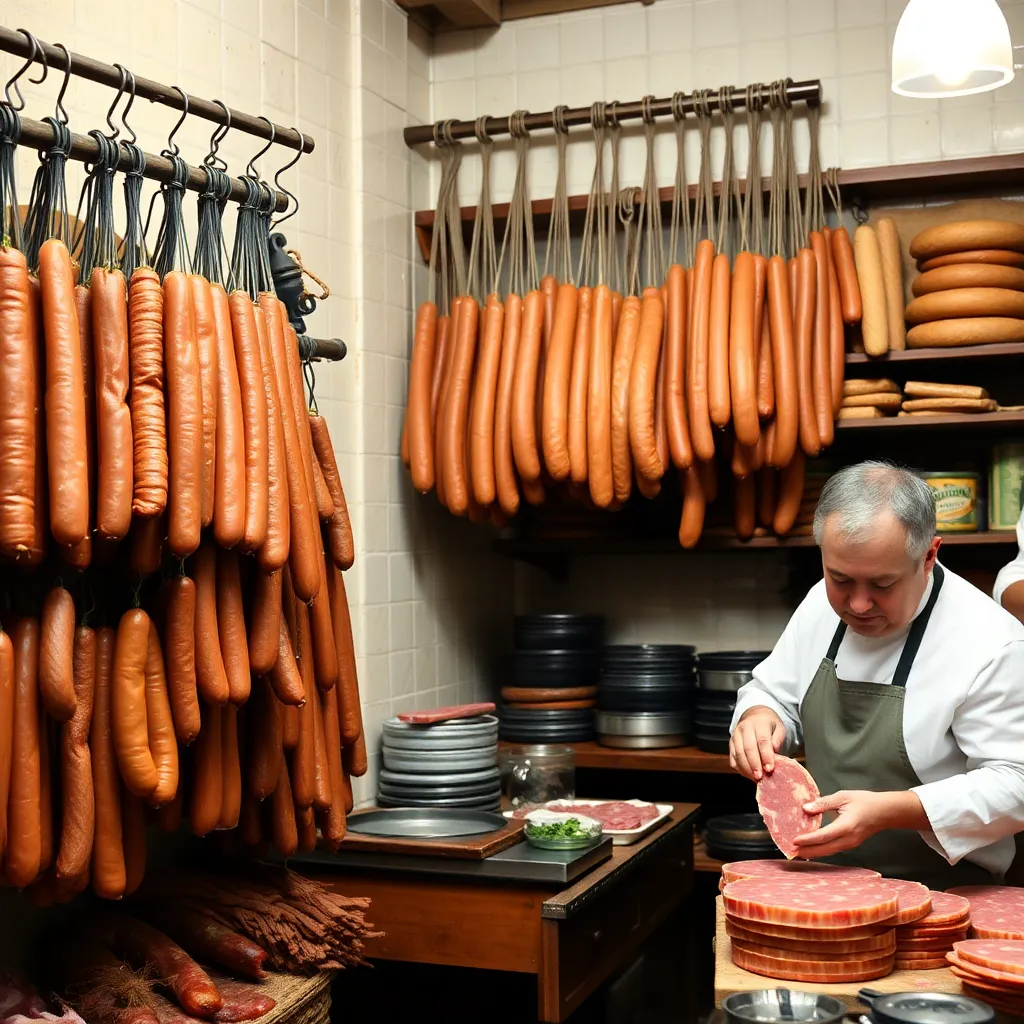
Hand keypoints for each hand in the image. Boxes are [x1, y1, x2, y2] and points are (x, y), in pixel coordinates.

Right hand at [729, 707, 785, 781]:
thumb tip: (775, 748)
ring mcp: (735, 735)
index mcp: (759, 723)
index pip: (762, 740)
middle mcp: (745, 728)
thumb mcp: (779, 728)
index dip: (766, 755)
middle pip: (748, 748)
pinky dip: (740, 768)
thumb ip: (778, 738)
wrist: (755, 716)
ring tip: (755, 778)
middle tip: (760, 776)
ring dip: (746, 768)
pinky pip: (732, 758)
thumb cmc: (769, 725)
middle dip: (754, 764)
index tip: (770, 768)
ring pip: (738, 754)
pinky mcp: (730, 743)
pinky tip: (748, 774)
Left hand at [792, 790, 927, 857]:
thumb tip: (805, 808)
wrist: (885, 811)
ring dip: (814, 852)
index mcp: (846, 826)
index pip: (823, 836)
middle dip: (807, 851)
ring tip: (798, 851)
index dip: (808, 839)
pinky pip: (834, 849)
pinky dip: (822, 850)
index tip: (794, 840)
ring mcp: (851, 844)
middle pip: (825, 849)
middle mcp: (849, 839)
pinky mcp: (851, 844)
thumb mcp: (843, 797)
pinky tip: (812, 847)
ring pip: (829, 851)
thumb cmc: (864, 801)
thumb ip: (823, 803)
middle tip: (791, 851)